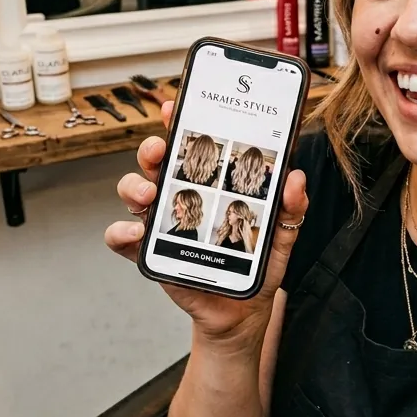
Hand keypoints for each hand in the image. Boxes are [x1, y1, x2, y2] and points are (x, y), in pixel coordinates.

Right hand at [105, 101, 307, 342]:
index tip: (175, 106)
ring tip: (150, 194)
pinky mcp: (150, 252)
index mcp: (210, 182)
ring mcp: (162, 222)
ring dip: (134, 186)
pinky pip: (123, 238)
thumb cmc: (257, 264)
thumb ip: (291, 206)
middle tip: (161, 150)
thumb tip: (295, 177)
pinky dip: (121, 232)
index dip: (179, 122)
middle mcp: (181, 195)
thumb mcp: (281, 233)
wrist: (243, 310)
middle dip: (152, 148)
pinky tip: (136, 233)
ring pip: (133, 191)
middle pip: (156, 161)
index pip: (191, 145)